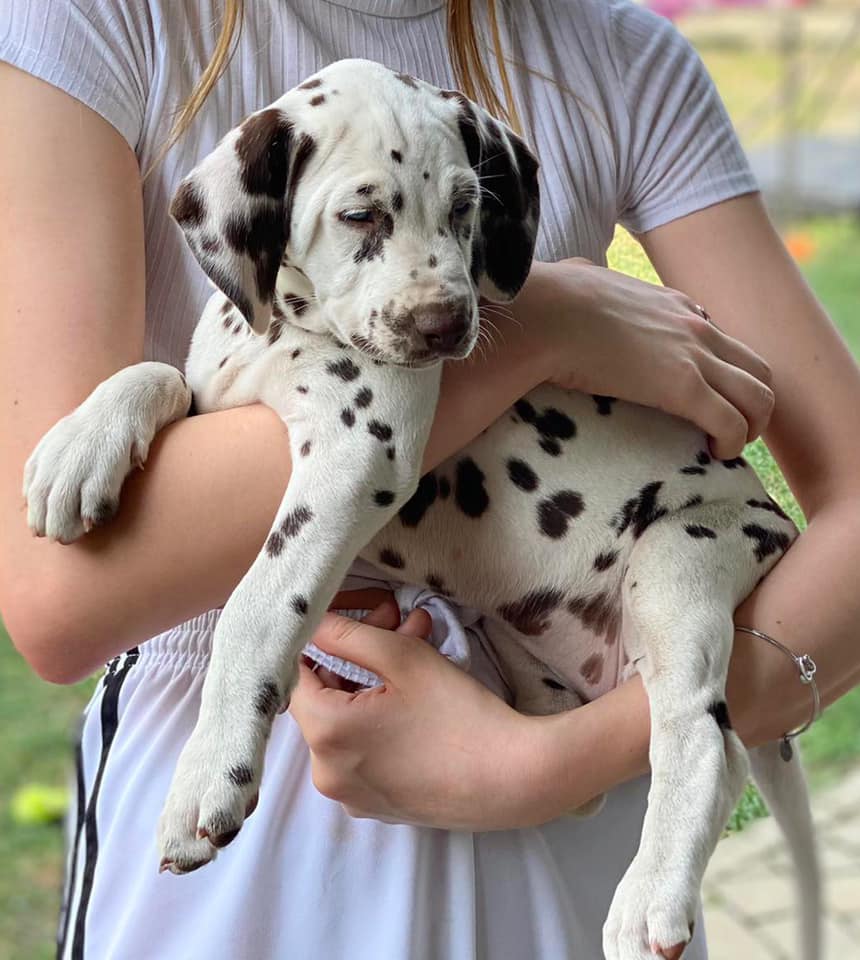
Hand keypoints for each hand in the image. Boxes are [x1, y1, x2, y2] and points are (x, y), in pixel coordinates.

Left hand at [289, 598, 546, 828]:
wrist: (514, 779)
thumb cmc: (459, 715)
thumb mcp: (402, 658)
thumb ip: (348, 633)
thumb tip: (310, 620)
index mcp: (325, 734)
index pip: (295, 674)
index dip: (323, 640)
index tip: (356, 618)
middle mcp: (326, 772)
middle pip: (323, 698)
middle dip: (356, 657)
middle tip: (399, 624)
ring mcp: (350, 795)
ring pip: (344, 723)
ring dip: (370, 685)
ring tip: (415, 653)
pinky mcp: (375, 806)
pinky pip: (361, 753)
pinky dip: (378, 722)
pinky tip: (416, 700)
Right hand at [515, 258, 773, 458]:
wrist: (547, 314)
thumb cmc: (550, 300)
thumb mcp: (581, 278)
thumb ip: (589, 280)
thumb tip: (572, 276)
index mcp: (672, 304)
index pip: (720, 339)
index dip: (720, 375)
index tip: (702, 398)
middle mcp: (695, 326)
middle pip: (756, 369)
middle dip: (752, 404)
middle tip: (728, 431)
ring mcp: (694, 356)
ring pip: (758, 396)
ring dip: (751, 427)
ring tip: (726, 448)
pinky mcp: (683, 387)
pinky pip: (731, 421)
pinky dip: (733, 443)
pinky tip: (715, 454)